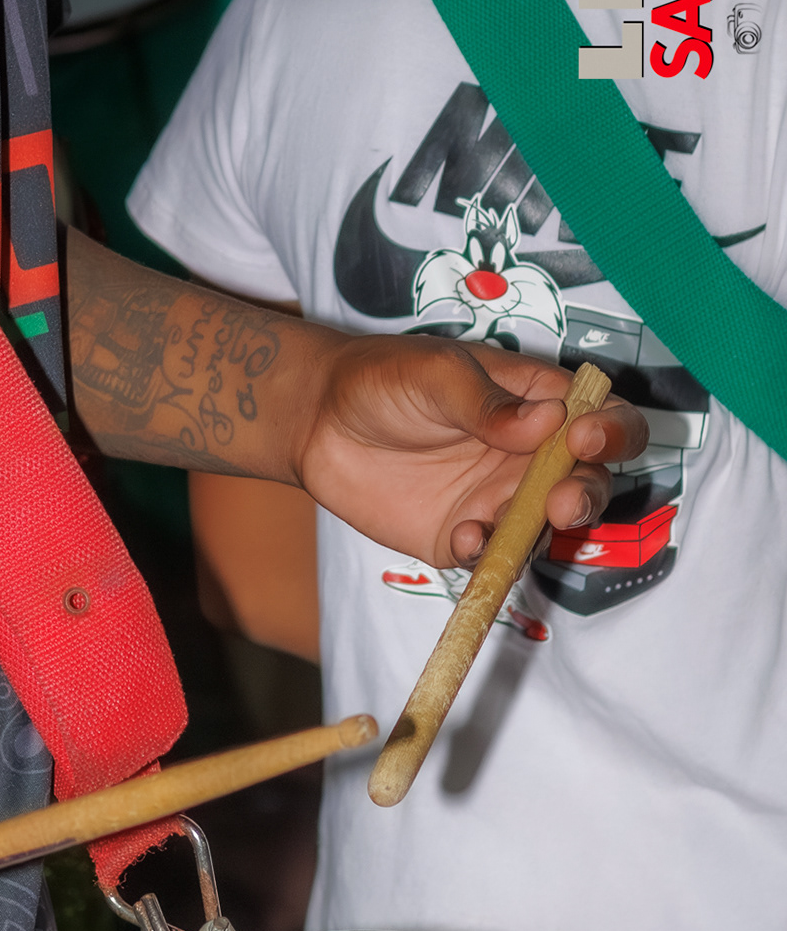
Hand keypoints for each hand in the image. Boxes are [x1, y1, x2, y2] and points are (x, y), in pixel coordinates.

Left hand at [295, 336, 646, 569]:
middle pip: (588, 483)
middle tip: (561, 503)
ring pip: (548, 529)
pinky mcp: (464, 535)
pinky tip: (461, 537)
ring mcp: (500, 500)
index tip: (585, 439)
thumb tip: (551, 421)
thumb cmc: (384, 377)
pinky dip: (487, 555)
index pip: (603, 419)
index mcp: (539, 403)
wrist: (317, 419)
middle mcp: (531, 457)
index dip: (612, 432)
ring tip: (506, 525)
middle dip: (586, 496)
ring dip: (542, 534)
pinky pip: (493, 556)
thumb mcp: (435, 373)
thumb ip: (488, 403)